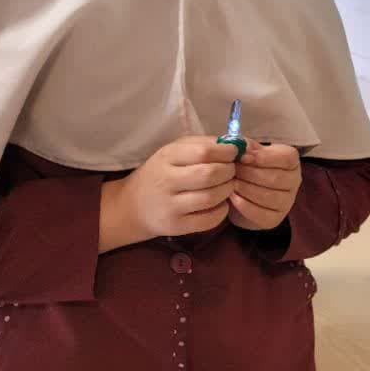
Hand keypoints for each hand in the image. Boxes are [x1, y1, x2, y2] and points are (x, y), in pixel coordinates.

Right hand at [100, 136, 236, 251]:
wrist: (132, 206)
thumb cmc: (161, 173)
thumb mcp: (175, 151)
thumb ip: (204, 144)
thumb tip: (237, 144)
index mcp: (167, 157)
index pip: (203, 152)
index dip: (226, 152)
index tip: (233, 153)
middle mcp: (165, 181)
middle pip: (209, 175)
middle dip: (229, 171)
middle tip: (231, 170)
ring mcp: (169, 206)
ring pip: (211, 197)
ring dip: (228, 190)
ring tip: (227, 185)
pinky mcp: (175, 226)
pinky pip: (209, 219)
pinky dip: (222, 210)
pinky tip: (219, 203)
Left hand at [228, 141, 301, 231]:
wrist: (245, 193)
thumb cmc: (249, 167)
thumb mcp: (250, 152)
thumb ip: (247, 147)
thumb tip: (242, 146)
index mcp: (291, 161)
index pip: (287, 158)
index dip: (265, 158)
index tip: (243, 157)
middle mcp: (294, 181)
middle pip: (276, 178)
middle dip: (250, 174)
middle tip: (231, 171)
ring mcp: (287, 202)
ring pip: (269, 196)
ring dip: (246, 189)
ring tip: (231, 183)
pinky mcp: (275, 219)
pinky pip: (261, 213)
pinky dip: (244, 205)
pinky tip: (233, 198)